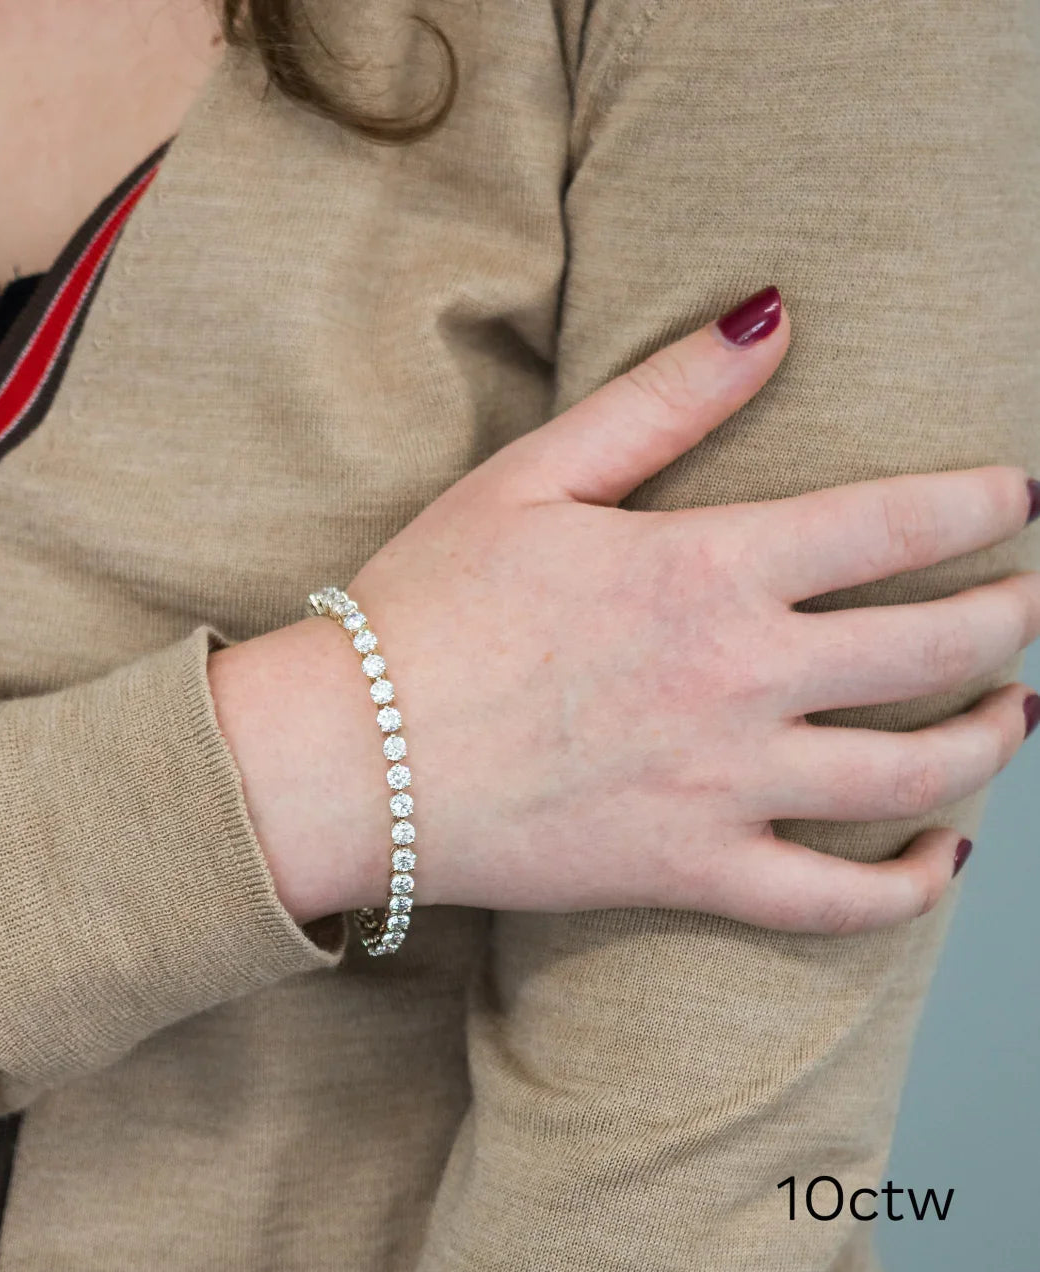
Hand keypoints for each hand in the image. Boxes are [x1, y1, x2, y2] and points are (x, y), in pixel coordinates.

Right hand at [346, 286, 1039, 933]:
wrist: (353, 757)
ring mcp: (728, 785)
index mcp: (709, 568)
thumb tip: (771, 317)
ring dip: (995, 733)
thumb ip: (664, 398)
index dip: (985, 502)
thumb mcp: (534, 478)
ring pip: (919, 770)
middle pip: (938, 644)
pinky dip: (914, 885)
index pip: (899, 522)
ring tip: (1020, 707)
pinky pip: (840, 901)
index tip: (1023, 495)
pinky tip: (944, 854)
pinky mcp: (693, 871)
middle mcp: (744, 677)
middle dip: (1015, 611)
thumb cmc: (427, 609)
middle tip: (1035, 594)